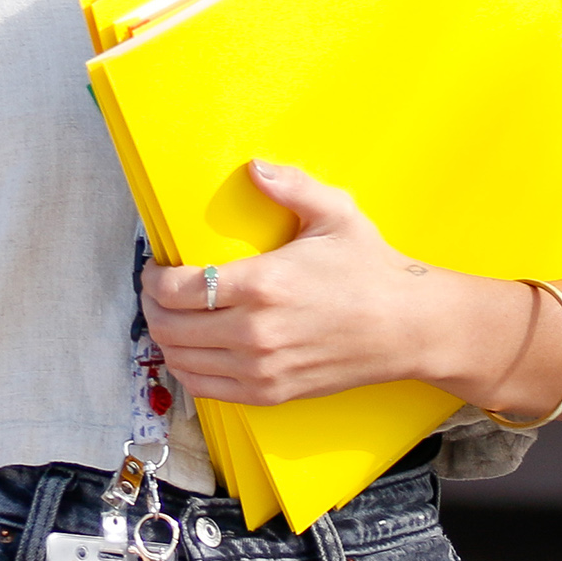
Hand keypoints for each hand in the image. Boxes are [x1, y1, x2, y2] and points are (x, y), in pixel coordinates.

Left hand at [141, 162, 452, 405]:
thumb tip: (254, 167)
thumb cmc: (372, 270)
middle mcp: (255, 332)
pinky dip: (187, 369)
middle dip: (152, 305)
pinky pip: (205, 389)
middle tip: (157, 290)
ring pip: (180, 360)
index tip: (156, 267)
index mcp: (262, 284)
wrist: (410, 329)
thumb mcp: (335, 214)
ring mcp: (262, 368)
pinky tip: (193, 349)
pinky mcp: (271, 393)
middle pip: (168, 326)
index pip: (176, 289)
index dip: (152, 278)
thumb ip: (291, 185)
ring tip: (172, 317)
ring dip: (164, 338)